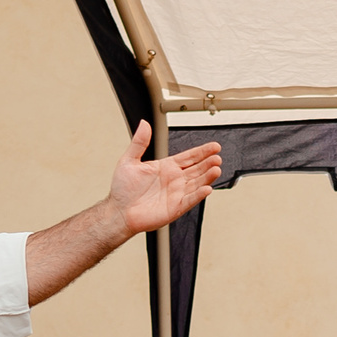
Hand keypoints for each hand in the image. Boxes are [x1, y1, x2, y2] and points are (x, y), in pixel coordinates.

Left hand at [107, 122, 221, 236]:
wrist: (119, 211)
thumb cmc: (122, 190)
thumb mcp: (129, 160)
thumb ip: (139, 142)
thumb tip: (144, 124)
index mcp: (166, 167)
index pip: (189, 157)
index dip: (202, 151)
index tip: (214, 146)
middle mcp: (174, 180)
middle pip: (197, 169)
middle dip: (208, 163)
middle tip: (217, 157)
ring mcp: (176, 194)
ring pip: (197, 183)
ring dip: (207, 177)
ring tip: (216, 169)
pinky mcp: (175, 207)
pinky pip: (191, 200)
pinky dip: (199, 195)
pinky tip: (207, 188)